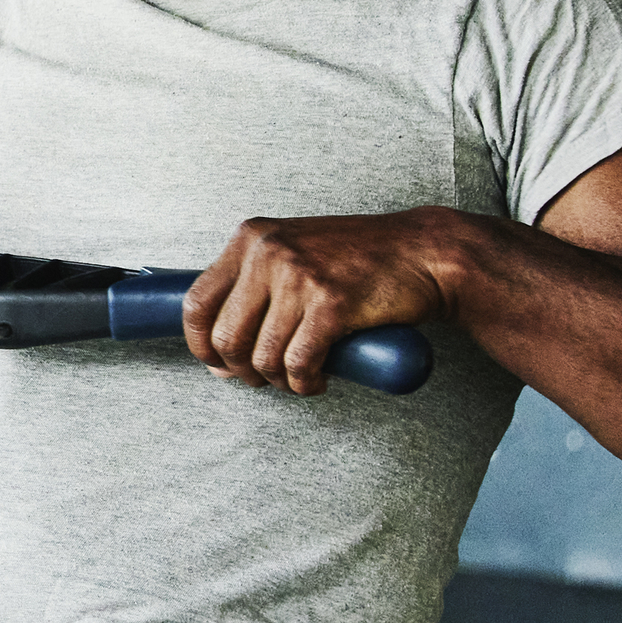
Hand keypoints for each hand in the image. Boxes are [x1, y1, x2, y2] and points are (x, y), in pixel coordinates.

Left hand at [186, 211, 452, 394]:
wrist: (425, 253)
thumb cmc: (359, 260)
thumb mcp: (294, 252)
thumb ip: (254, 289)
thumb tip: (217, 356)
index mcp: (249, 238)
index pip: (196, 303)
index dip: (201, 346)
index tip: (217, 365)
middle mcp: (268, 253)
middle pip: (225, 337)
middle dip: (241, 371)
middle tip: (263, 378)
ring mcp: (299, 277)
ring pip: (262, 356)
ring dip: (278, 381)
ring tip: (297, 379)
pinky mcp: (332, 304)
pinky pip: (299, 363)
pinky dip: (304, 384)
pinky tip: (317, 381)